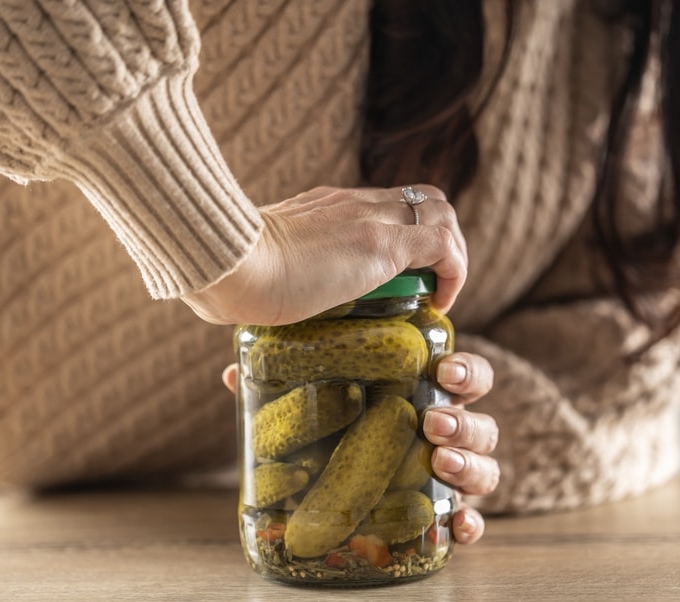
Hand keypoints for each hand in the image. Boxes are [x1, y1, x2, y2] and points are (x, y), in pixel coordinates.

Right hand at [183, 185, 466, 325]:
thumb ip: (265, 282)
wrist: (226, 264)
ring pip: (441, 212)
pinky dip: (454, 272)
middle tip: (428, 287)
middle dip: (439, 239)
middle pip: (422, 198)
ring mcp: (369, 219)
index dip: (406, 231)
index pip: (382, 202)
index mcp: (325, 207)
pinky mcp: (382, 244)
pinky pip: (444, 244)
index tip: (401, 277)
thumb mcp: (258, 271)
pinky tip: (438, 304)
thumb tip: (244, 325)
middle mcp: (353, 203)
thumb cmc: (227, 277)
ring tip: (437, 297)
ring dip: (450, 254)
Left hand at [221, 351, 498, 545]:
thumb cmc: (336, 434)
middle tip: (432, 422)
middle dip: (463, 422)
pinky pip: (470, 521)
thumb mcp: (311, 405)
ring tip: (439, 462)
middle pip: (482, 423)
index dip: (466, 371)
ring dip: (470, 464)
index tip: (444, 369)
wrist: (331, 502)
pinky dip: (471, 524)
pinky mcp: (441, 517)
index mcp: (426, 397)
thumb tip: (233, 374)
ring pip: (486, 468)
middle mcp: (447, 437)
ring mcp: (448, 478)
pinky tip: (458, 526)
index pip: (465, 377)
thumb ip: (281, 386)